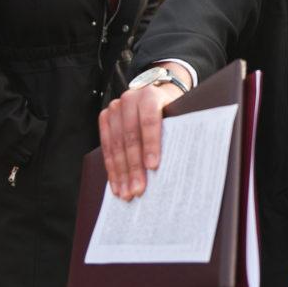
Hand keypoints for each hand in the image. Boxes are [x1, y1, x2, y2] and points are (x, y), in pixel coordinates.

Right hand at [98, 65, 189, 200]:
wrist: (154, 93)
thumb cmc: (170, 108)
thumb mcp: (177, 113)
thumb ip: (176, 130)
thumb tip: (182, 163)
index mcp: (150, 95)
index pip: (149, 121)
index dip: (151, 144)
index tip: (153, 166)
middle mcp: (130, 99)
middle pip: (130, 137)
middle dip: (134, 167)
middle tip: (138, 189)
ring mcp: (115, 108)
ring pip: (116, 145)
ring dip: (121, 173)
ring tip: (126, 193)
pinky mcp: (105, 117)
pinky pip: (106, 147)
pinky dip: (112, 169)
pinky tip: (116, 185)